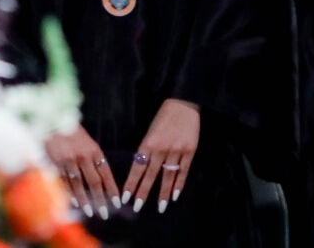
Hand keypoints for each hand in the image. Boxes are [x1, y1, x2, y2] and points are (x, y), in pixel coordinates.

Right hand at [45, 126, 117, 218]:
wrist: (50, 119)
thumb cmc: (70, 129)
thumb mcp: (86, 140)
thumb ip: (93, 157)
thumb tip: (100, 177)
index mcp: (94, 150)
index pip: (106, 173)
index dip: (112, 189)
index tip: (117, 202)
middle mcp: (83, 156)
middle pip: (94, 182)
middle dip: (100, 200)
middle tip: (104, 214)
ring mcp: (68, 160)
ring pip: (79, 185)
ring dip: (84, 200)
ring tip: (89, 211)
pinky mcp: (55, 162)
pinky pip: (64, 181)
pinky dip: (70, 192)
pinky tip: (74, 201)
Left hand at [121, 98, 198, 213]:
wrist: (182, 105)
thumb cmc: (163, 117)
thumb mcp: (150, 131)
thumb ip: (146, 149)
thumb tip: (140, 167)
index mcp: (147, 143)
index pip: (137, 168)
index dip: (131, 183)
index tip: (124, 197)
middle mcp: (161, 149)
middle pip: (150, 175)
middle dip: (143, 192)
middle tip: (137, 207)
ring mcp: (176, 151)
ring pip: (167, 177)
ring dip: (162, 193)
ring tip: (159, 207)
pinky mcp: (189, 152)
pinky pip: (183, 172)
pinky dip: (178, 184)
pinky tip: (174, 196)